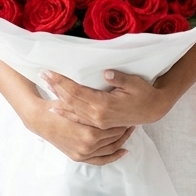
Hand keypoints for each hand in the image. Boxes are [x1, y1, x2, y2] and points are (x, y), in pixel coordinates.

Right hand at [29, 96, 134, 164]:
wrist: (40, 120)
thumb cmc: (56, 108)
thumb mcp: (79, 97)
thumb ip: (93, 90)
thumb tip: (108, 73)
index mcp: (88, 133)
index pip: (114, 128)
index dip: (123, 120)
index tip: (130, 115)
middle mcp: (88, 146)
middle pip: (114, 137)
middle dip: (123, 129)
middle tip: (132, 120)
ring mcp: (84, 153)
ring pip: (111, 147)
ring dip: (122, 139)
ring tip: (130, 129)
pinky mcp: (80, 157)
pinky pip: (103, 159)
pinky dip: (114, 155)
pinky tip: (125, 150)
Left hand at [41, 68, 171, 130]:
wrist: (152, 110)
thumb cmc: (144, 93)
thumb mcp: (134, 83)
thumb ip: (119, 78)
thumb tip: (106, 73)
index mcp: (104, 105)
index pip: (76, 92)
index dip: (61, 82)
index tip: (49, 72)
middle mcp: (97, 116)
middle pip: (70, 100)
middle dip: (55, 87)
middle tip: (42, 75)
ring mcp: (97, 122)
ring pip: (72, 110)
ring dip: (57, 98)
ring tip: (45, 87)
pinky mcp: (99, 124)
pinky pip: (78, 118)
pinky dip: (65, 112)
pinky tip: (56, 107)